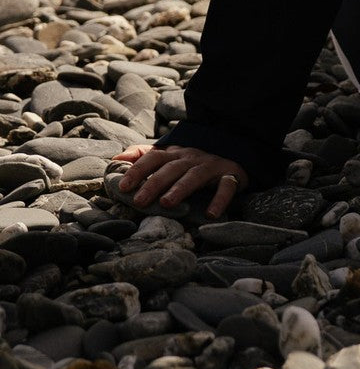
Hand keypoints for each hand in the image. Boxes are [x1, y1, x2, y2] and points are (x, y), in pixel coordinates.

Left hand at [113, 144, 248, 218]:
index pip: (153, 157)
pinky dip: (220, 200)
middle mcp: (192, 158)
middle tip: (139, 201)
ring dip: (181, 188)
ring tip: (167, 203)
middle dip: (154, 183)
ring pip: (195, 175)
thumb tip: (116, 158)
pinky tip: (211, 214)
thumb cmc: (193, 162)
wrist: (233, 155)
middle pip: (171, 168)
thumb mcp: (169, 156)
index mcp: (175, 154)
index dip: (138, 170)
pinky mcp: (231, 175)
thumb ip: (143, 155)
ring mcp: (212, 166)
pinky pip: (226, 186)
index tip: (123, 187)